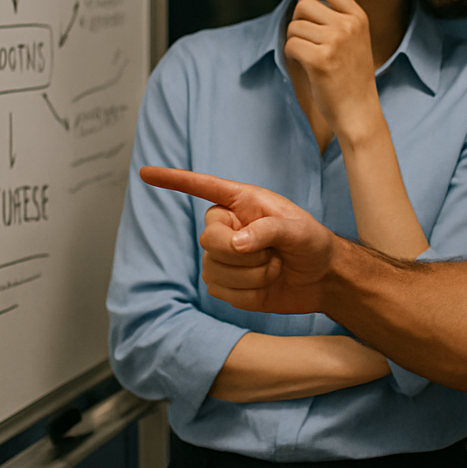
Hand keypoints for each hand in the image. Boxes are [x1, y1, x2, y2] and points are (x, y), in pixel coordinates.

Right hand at [139, 166, 336, 314]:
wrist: (321, 279)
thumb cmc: (313, 243)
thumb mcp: (299, 230)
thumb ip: (268, 230)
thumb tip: (236, 244)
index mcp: (242, 202)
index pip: (202, 187)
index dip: (174, 180)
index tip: (145, 173)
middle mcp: (228, 226)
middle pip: (208, 239)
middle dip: (241, 253)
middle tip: (272, 255)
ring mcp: (224, 256)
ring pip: (213, 269)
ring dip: (251, 276)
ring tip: (274, 269)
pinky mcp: (226, 283)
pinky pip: (220, 292)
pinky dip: (247, 294)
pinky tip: (265, 287)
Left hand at [284, 0, 381, 141]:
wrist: (359, 113)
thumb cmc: (351, 77)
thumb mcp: (354, 39)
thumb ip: (336, 17)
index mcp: (358, 17)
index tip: (304, 7)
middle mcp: (348, 25)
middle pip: (304, 5)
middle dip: (297, 21)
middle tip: (305, 40)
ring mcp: (335, 42)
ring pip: (294, 27)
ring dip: (295, 42)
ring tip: (310, 57)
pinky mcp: (320, 60)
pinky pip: (290, 45)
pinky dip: (292, 56)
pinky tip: (306, 66)